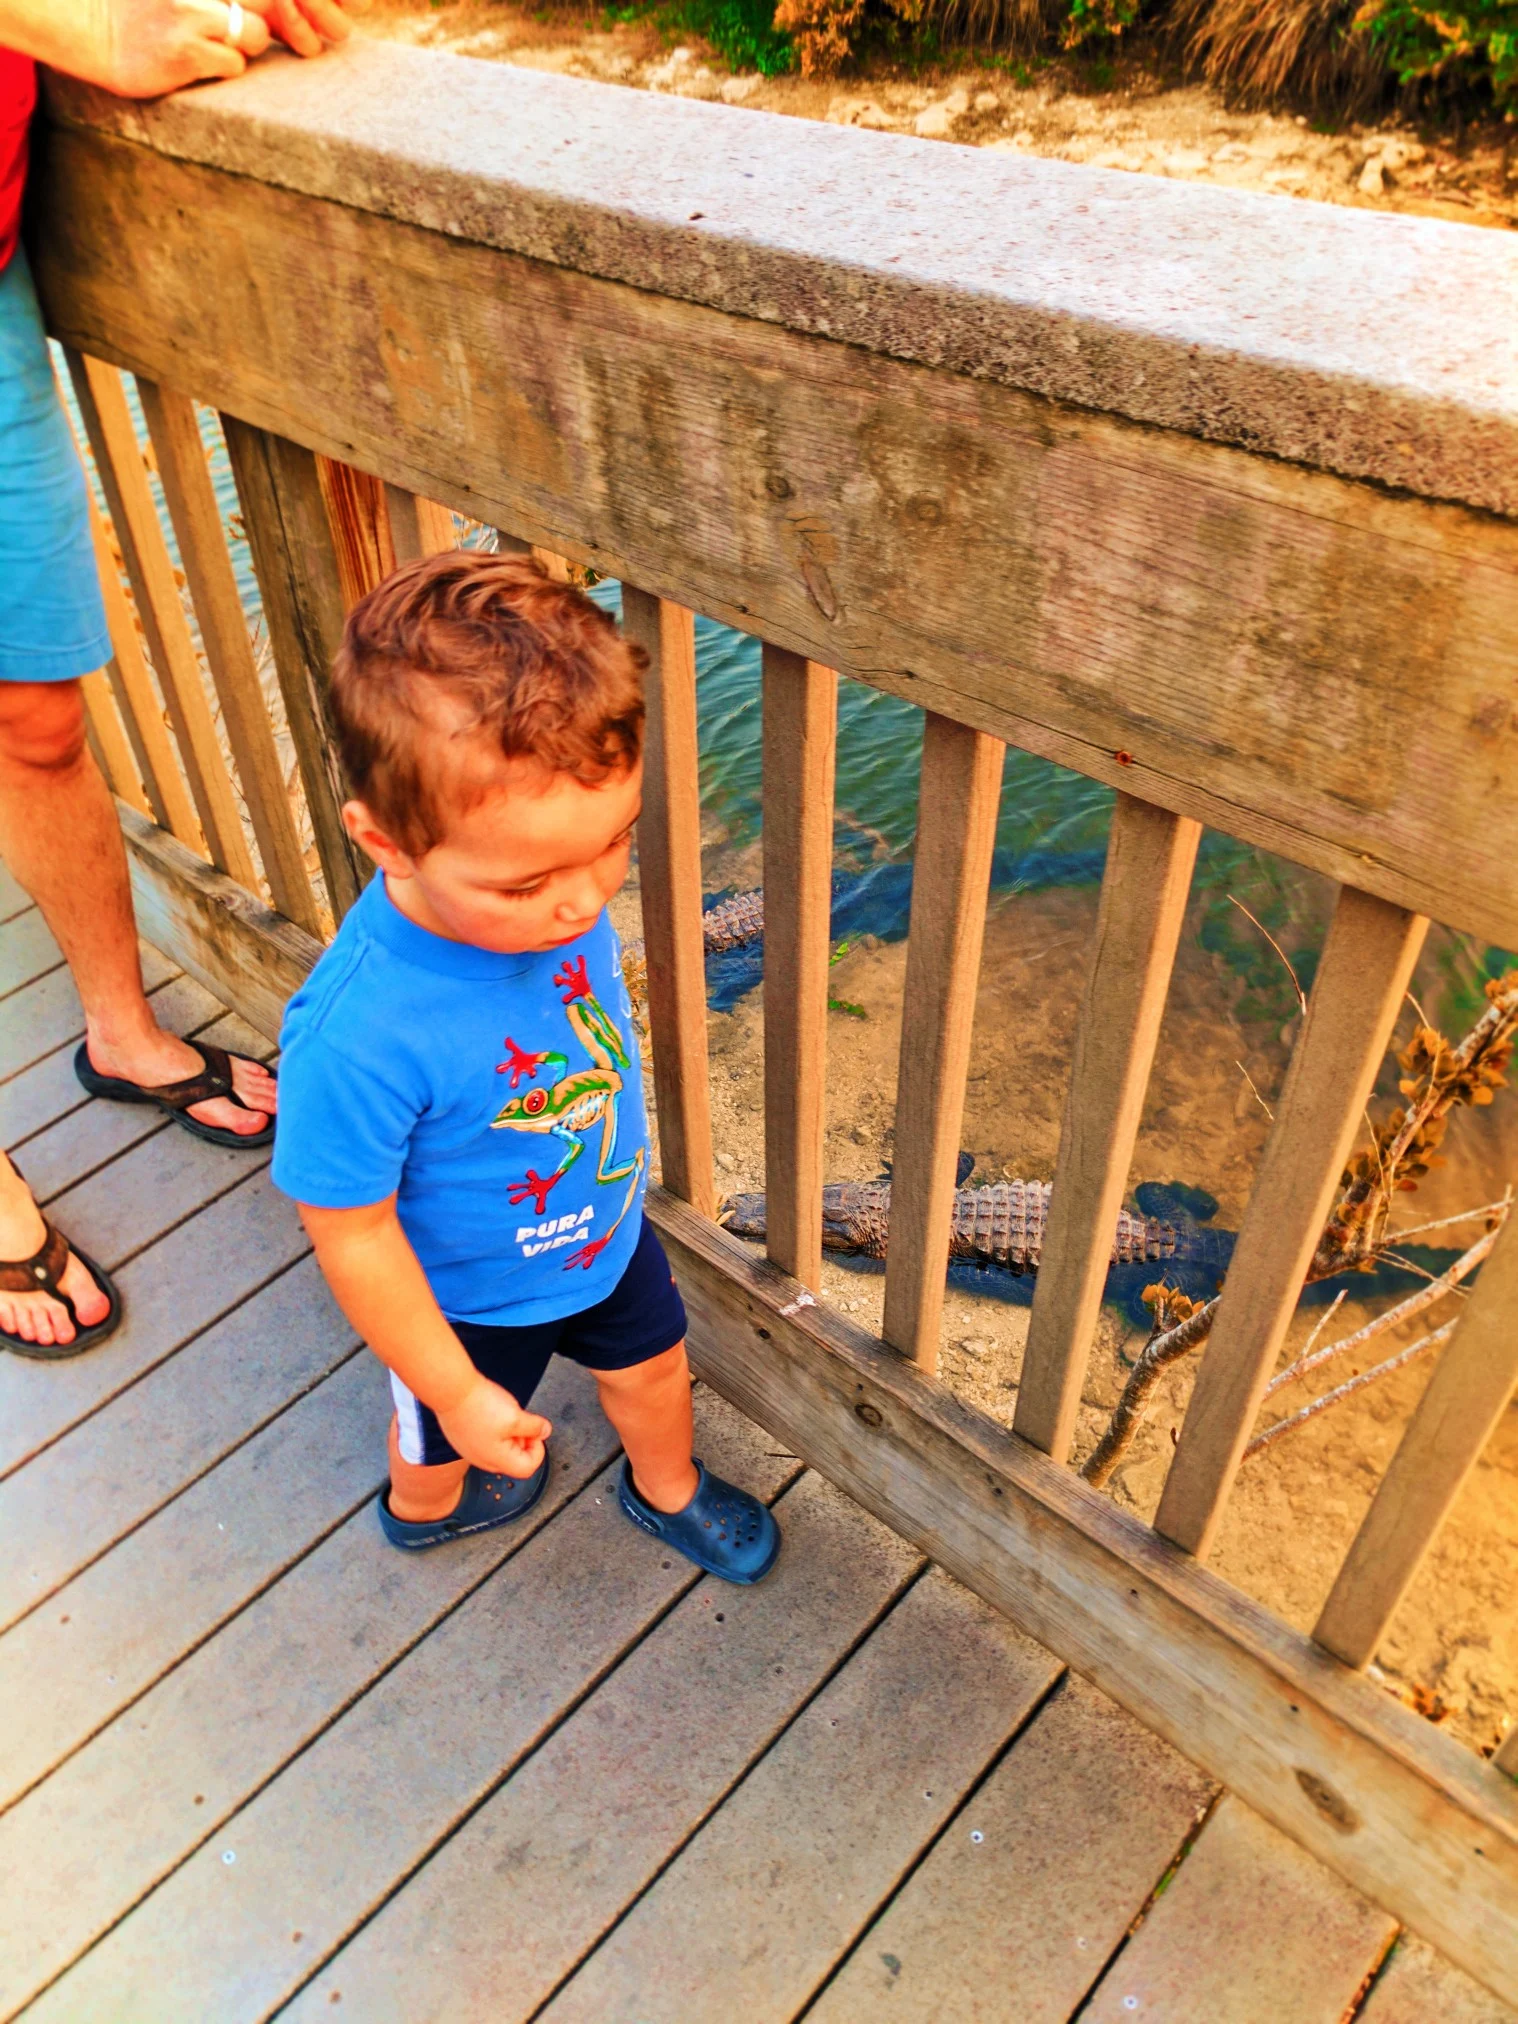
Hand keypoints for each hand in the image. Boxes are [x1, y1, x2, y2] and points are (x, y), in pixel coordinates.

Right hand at [8, 0, 367, 99]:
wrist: (94, 30)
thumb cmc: (151, 11)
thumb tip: (297, 18)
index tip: (351, 8)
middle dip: (310, 17)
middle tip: (335, 34)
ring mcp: (193, 11)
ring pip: (255, 32)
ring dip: (250, 43)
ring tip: (214, 41)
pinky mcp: (186, 48)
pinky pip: (233, 63)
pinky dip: (226, 66)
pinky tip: (197, 62)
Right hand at [436, 1376, 552, 1479]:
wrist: (450, 1391)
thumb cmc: (478, 1405)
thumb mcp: (516, 1416)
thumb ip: (534, 1427)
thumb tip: (545, 1432)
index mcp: (498, 1460)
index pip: (529, 1467)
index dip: (538, 1448)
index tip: (536, 1431)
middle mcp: (483, 1460)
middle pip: (514, 1459)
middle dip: (523, 1440)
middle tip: (520, 1420)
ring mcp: (471, 1451)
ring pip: (500, 1449)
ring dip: (509, 1433)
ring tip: (504, 1414)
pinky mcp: (464, 1440)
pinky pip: (486, 1441)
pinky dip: (495, 1430)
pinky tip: (491, 1413)